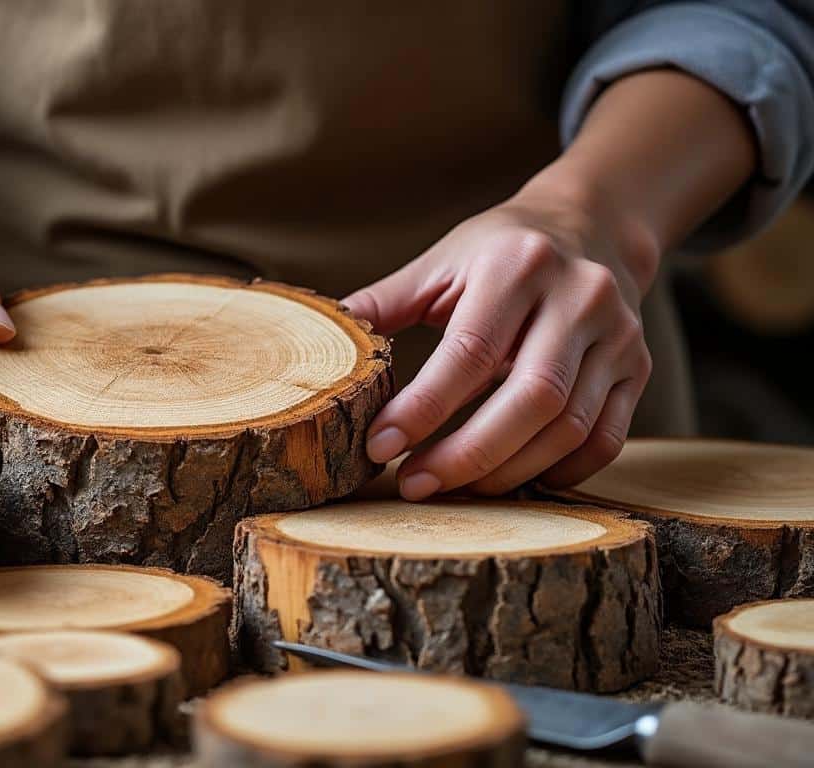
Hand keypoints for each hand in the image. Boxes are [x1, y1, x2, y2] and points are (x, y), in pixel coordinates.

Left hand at [342, 189, 657, 498]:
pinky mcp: (640, 369)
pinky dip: (559, 473)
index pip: (470, 352)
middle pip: (531, 399)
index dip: (425, 408)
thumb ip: (381, 303)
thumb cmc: (498, 251)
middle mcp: (580, 297)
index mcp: (518, 265)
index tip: (380, 447)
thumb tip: (321, 343)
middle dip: (468, 455)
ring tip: (452, 489)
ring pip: (568, 427)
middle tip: (414, 484)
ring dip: (506, 472)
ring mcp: (619, 335)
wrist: (591, 225)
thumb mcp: (440, 263)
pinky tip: (513, 482)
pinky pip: (605, 439)